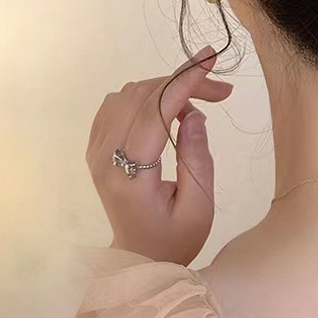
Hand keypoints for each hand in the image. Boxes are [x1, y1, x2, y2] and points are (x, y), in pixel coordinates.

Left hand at [86, 46, 232, 265]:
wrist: (139, 259)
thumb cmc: (175, 239)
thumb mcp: (199, 206)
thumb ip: (197, 158)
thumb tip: (193, 114)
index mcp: (129, 176)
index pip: (154, 111)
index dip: (184, 80)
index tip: (211, 59)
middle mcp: (104, 157)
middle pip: (142, 95)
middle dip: (184, 82)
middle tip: (221, 91)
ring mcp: (96, 151)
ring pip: (130, 94)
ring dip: (167, 89)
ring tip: (197, 109)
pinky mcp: (97, 147)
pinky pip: (118, 103)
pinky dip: (148, 96)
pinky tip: (169, 112)